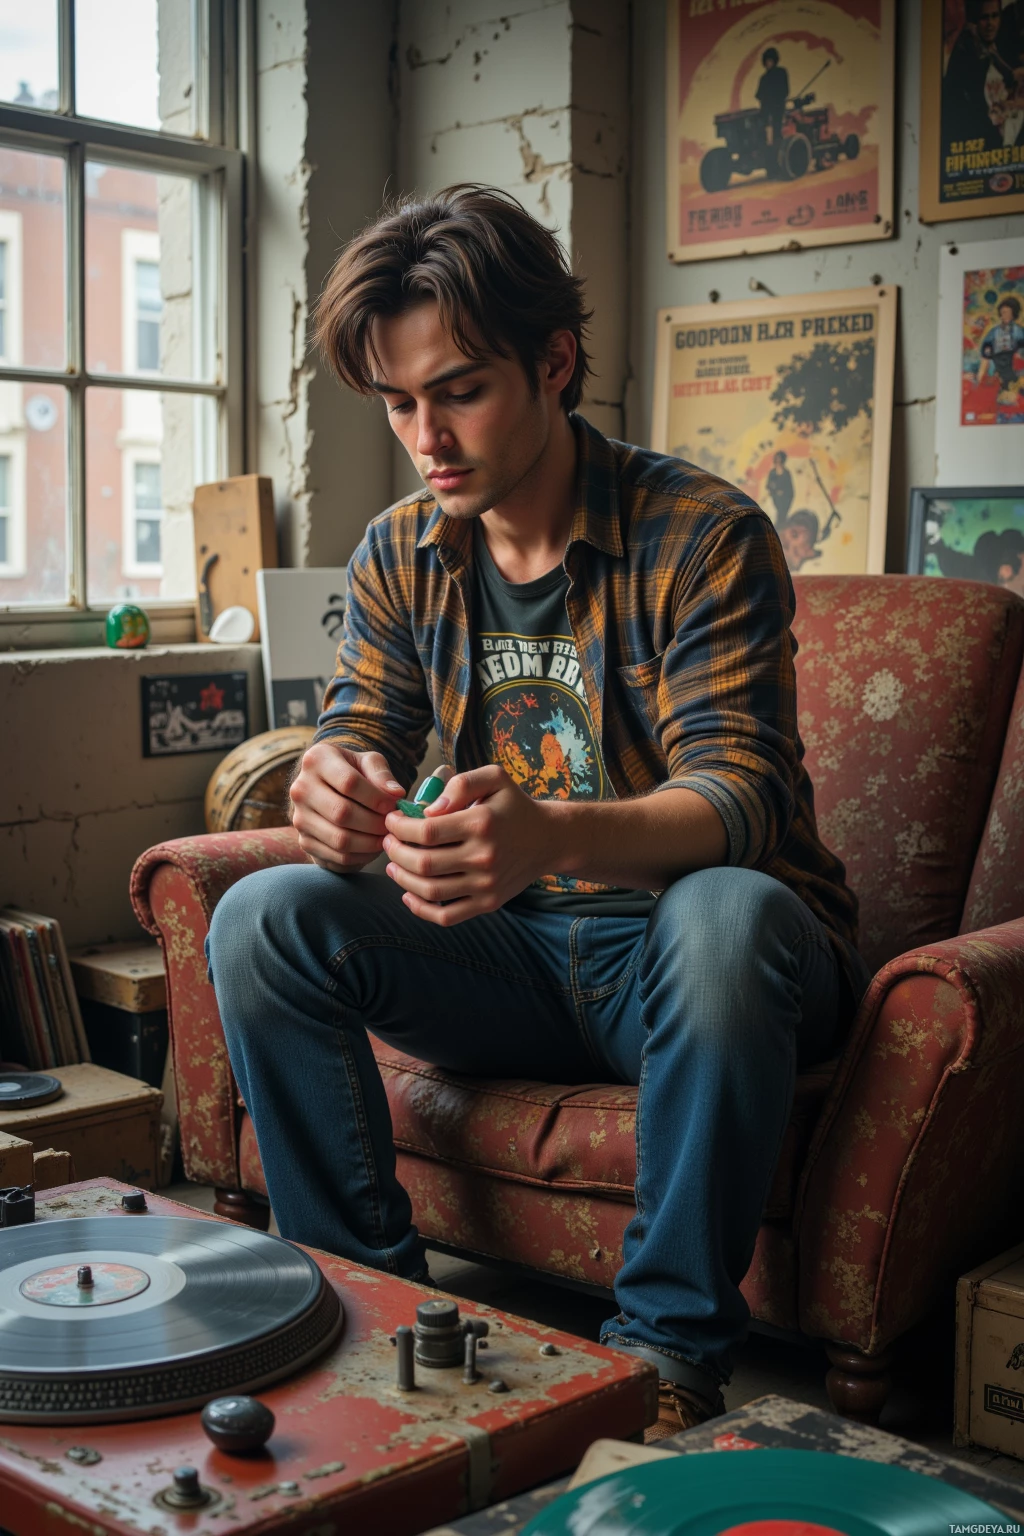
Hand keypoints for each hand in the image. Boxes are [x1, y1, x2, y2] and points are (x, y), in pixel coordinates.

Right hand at [289, 742, 403, 872]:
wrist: (327, 789)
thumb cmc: (353, 772)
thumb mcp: (367, 763)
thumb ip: (382, 774)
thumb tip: (396, 794)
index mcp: (316, 760)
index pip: (349, 782)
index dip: (376, 798)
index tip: (393, 805)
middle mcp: (301, 789)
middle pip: (342, 813)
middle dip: (375, 822)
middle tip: (392, 824)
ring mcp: (299, 818)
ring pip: (340, 839)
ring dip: (370, 842)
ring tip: (386, 836)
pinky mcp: (305, 842)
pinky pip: (338, 856)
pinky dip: (362, 856)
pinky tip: (373, 847)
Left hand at [382, 765, 550, 924]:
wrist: (549, 840)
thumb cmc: (514, 805)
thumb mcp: (494, 778)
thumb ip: (460, 783)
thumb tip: (430, 809)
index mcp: (481, 823)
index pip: (426, 831)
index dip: (399, 827)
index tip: (391, 820)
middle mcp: (484, 856)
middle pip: (423, 862)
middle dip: (395, 852)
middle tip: (388, 841)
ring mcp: (486, 884)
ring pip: (430, 890)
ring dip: (402, 879)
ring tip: (392, 864)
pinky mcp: (488, 903)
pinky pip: (447, 916)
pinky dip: (421, 910)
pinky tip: (407, 895)